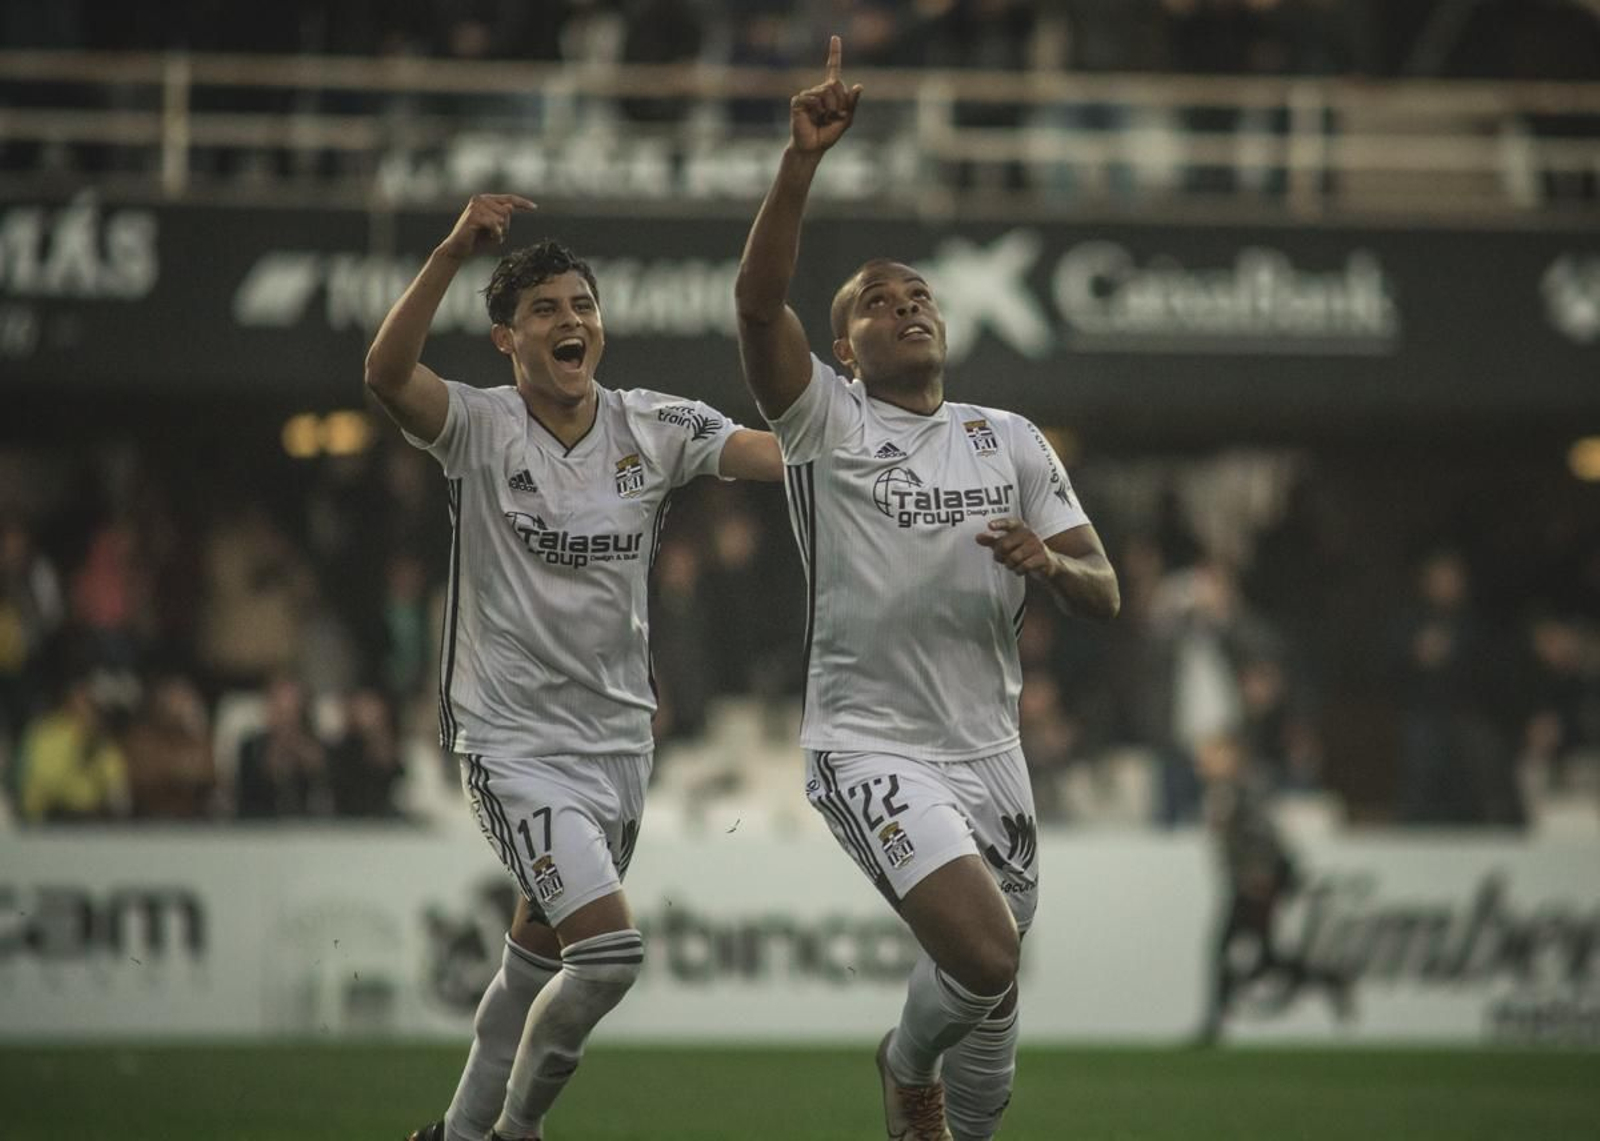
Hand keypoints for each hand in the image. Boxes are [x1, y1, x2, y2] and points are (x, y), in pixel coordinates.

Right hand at [438, 193, 537, 259]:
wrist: (459, 249)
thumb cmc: (478, 240)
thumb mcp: (497, 229)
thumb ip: (505, 218)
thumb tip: (509, 207)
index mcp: (487, 200)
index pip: (508, 199)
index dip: (522, 203)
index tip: (535, 207)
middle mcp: (480, 199)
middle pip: (507, 211)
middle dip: (505, 226)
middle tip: (492, 234)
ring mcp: (476, 206)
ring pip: (501, 218)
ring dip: (499, 232)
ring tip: (487, 236)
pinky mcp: (473, 215)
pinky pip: (494, 224)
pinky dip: (495, 234)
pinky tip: (489, 238)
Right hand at [790, 35, 862, 153]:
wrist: (812, 147)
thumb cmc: (828, 134)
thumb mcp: (847, 119)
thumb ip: (852, 103)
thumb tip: (859, 86)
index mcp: (830, 91)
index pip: (833, 68)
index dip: (835, 53)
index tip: (835, 37)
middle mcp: (818, 89)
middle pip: (835, 84)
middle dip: (839, 103)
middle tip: (833, 116)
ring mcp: (807, 94)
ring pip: (825, 93)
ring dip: (830, 109)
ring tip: (823, 119)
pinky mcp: (798, 101)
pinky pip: (813, 98)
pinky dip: (817, 110)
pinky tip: (813, 118)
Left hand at [977, 518, 1053, 577]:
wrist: (1047, 564)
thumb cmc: (1023, 552)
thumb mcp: (1008, 545)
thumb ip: (992, 541)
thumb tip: (978, 537)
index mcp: (1020, 528)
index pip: (1009, 523)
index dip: (1000, 524)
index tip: (989, 526)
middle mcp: (1029, 534)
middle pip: (1004, 545)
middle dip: (1000, 555)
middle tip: (1003, 558)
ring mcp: (1037, 545)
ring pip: (1014, 558)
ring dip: (1010, 565)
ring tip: (1014, 564)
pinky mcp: (1042, 557)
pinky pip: (1023, 566)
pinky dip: (1019, 571)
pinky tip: (1020, 569)